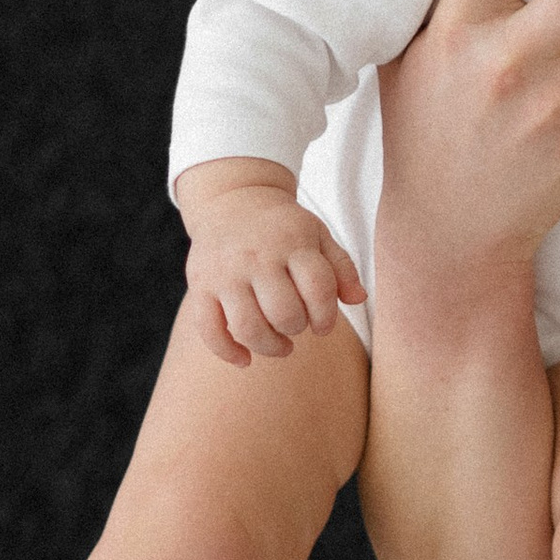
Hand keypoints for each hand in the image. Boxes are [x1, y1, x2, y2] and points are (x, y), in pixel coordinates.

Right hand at [177, 160, 365, 367]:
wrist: (232, 200)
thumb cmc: (283, 227)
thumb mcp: (318, 235)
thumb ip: (341, 267)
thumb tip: (358, 299)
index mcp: (292, 242)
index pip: (318, 290)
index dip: (326, 317)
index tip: (323, 324)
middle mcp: (257, 257)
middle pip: (284, 313)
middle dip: (297, 328)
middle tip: (296, 324)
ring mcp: (225, 273)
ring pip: (248, 327)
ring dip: (270, 347)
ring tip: (280, 345)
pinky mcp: (200, 286)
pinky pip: (209, 329)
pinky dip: (227, 352)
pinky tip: (244, 359)